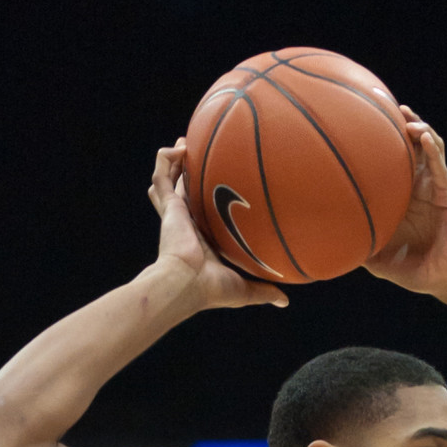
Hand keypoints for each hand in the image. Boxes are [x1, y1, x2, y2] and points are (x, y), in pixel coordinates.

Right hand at [147, 142, 288, 310]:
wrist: (187, 285)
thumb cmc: (212, 290)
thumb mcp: (244, 289)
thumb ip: (264, 291)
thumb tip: (285, 301)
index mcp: (202, 239)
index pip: (203, 216)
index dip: (208, 202)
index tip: (222, 188)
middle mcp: (188, 224)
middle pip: (184, 194)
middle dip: (188, 176)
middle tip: (197, 156)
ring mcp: (176, 214)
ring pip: (169, 181)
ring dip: (174, 163)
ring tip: (184, 144)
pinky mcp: (169, 208)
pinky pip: (161, 176)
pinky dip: (165, 160)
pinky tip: (178, 148)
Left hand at [366, 114, 446, 295]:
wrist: (444, 280)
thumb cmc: (415, 269)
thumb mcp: (381, 260)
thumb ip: (360, 252)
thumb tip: (329, 252)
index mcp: (401, 196)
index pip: (391, 161)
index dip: (381, 140)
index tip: (362, 122)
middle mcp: (417, 186)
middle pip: (410, 145)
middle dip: (402, 124)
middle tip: (386, 105)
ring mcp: (433, 187)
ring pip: (429, 148)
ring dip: (420, 129)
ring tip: (408, 118)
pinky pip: (440, 167)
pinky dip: (433, 150)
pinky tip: (424, 138)